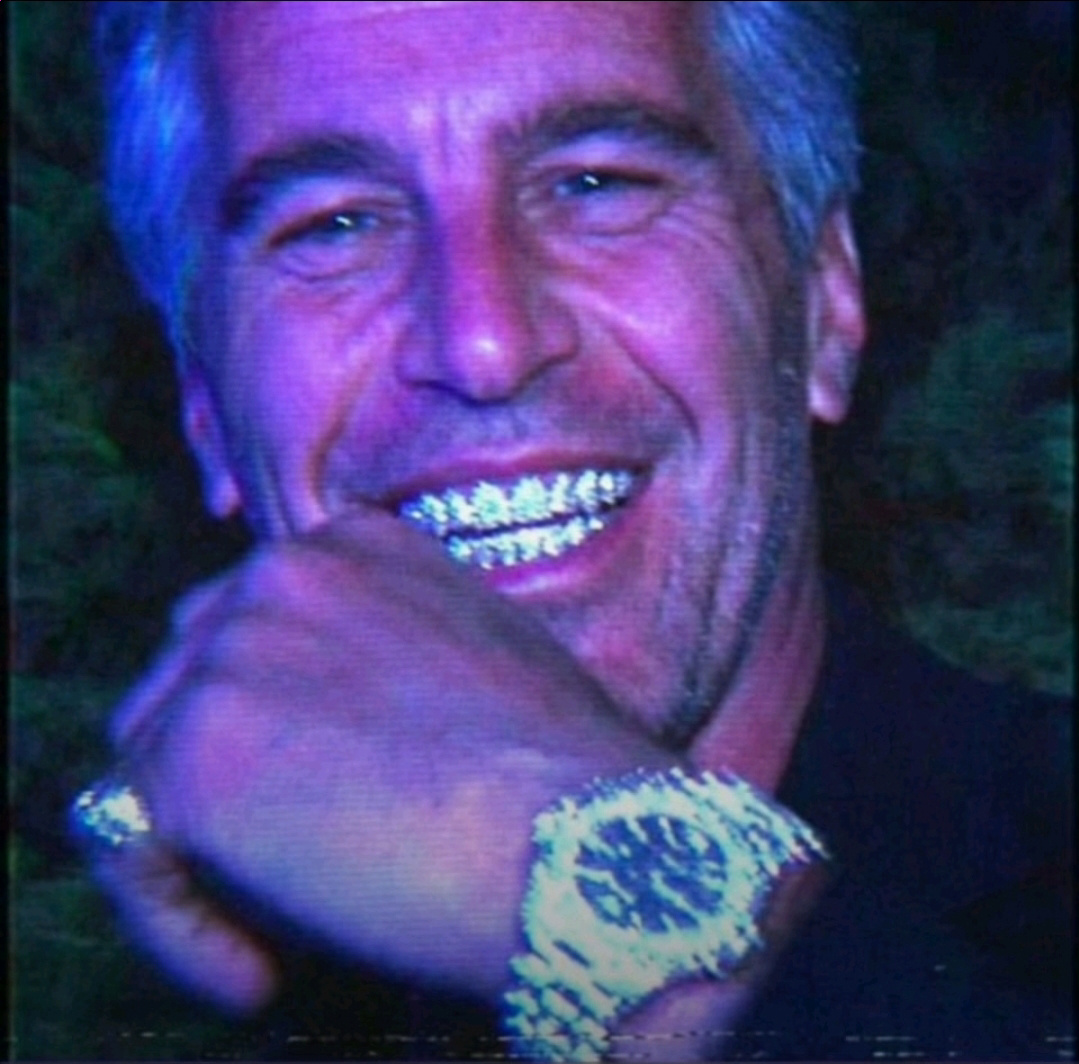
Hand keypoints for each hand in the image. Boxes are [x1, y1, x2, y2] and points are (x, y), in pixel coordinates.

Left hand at [92, 508, 671, 1010]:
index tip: (313, 795)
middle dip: (224, 769)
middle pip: (186, 677)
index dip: (270, 717)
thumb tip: (335, 716)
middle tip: (297, 860)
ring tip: (283, 921)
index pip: (252, 623)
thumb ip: (392, 648)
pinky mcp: (193, 756)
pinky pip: (128, 846)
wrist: (585, 843)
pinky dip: (178, 922)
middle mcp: (282, 572)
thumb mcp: (481, 657)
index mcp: (354, 546)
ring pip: (146, 756)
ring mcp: (231, 654)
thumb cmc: (564, 775)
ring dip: (200, 845)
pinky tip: (253, 975)